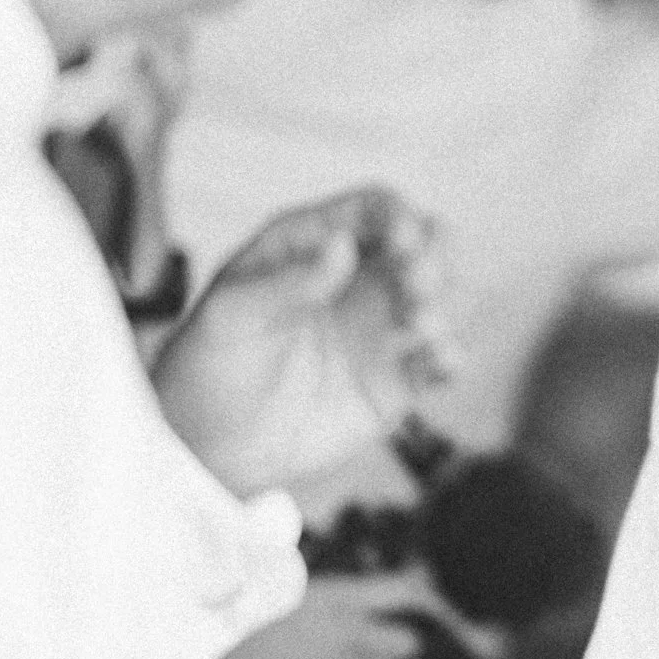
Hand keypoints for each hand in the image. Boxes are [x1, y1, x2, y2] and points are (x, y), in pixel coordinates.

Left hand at [153, 187, 453, 496]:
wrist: (208, 448)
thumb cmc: (207, 367)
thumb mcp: (232, 315)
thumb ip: (289, 280)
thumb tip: (344, 245)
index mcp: (312, 247)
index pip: (373, 211)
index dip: (397, 217)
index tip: (404, 242)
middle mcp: (354, 280)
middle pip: (422, 246)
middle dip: (433, 257)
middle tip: (416, 284)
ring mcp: (377, 329)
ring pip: (439, 298)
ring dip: (445, 304)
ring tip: (421, 328)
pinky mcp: (394, 380)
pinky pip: (440, 360)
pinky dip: (451, 356)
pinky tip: (440, 362)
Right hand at [180, 570, 450, 658]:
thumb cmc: (225, 618)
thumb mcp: (263, 573)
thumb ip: (300, 566)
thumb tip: (307, 548)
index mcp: (334, 600)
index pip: (401, 592)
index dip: (415, 589)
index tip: (419, 589)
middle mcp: (344, 641)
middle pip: (407, 643)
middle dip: (400, 638)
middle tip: (389, 634)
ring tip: (341, 657)